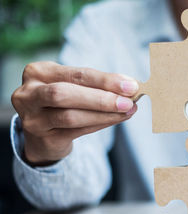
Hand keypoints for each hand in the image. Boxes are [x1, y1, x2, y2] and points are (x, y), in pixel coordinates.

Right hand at [12, 61, 137, 164]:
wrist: (41, 133)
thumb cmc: (62, 102)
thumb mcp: (72, 86)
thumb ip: (96, 85)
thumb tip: (130, 87)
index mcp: (37, 72)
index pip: (76, 74)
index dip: (105, 80)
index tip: (131, 85)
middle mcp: (28, 94)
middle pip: (65, 94)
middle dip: (101, 98)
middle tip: (129, 101)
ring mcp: (33, 119)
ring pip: (71, 116)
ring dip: (104, 114)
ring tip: (127, 111)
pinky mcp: (43, 139)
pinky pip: (76, 132)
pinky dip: (100, 124)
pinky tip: (116, 119)